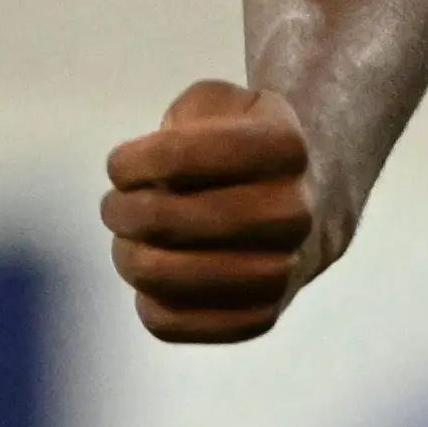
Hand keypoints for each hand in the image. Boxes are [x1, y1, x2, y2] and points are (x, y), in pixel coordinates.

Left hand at [101, 79, 344, 342]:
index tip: (118, 165)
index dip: (130, 163)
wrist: (312, 203)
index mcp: (283, 147)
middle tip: (115, 205)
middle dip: (121, 210)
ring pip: (166, 276)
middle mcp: (292, 212)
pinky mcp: (262, 318)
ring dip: (128, 255)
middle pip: (167, 220)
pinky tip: (151, 279)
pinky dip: (148, 302)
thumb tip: (150, 182)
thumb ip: (184, 121)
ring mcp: (283, 271)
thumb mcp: (222, 103)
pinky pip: (176, 323)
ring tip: (128, 239)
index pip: (177, 157)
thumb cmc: (246, 145)